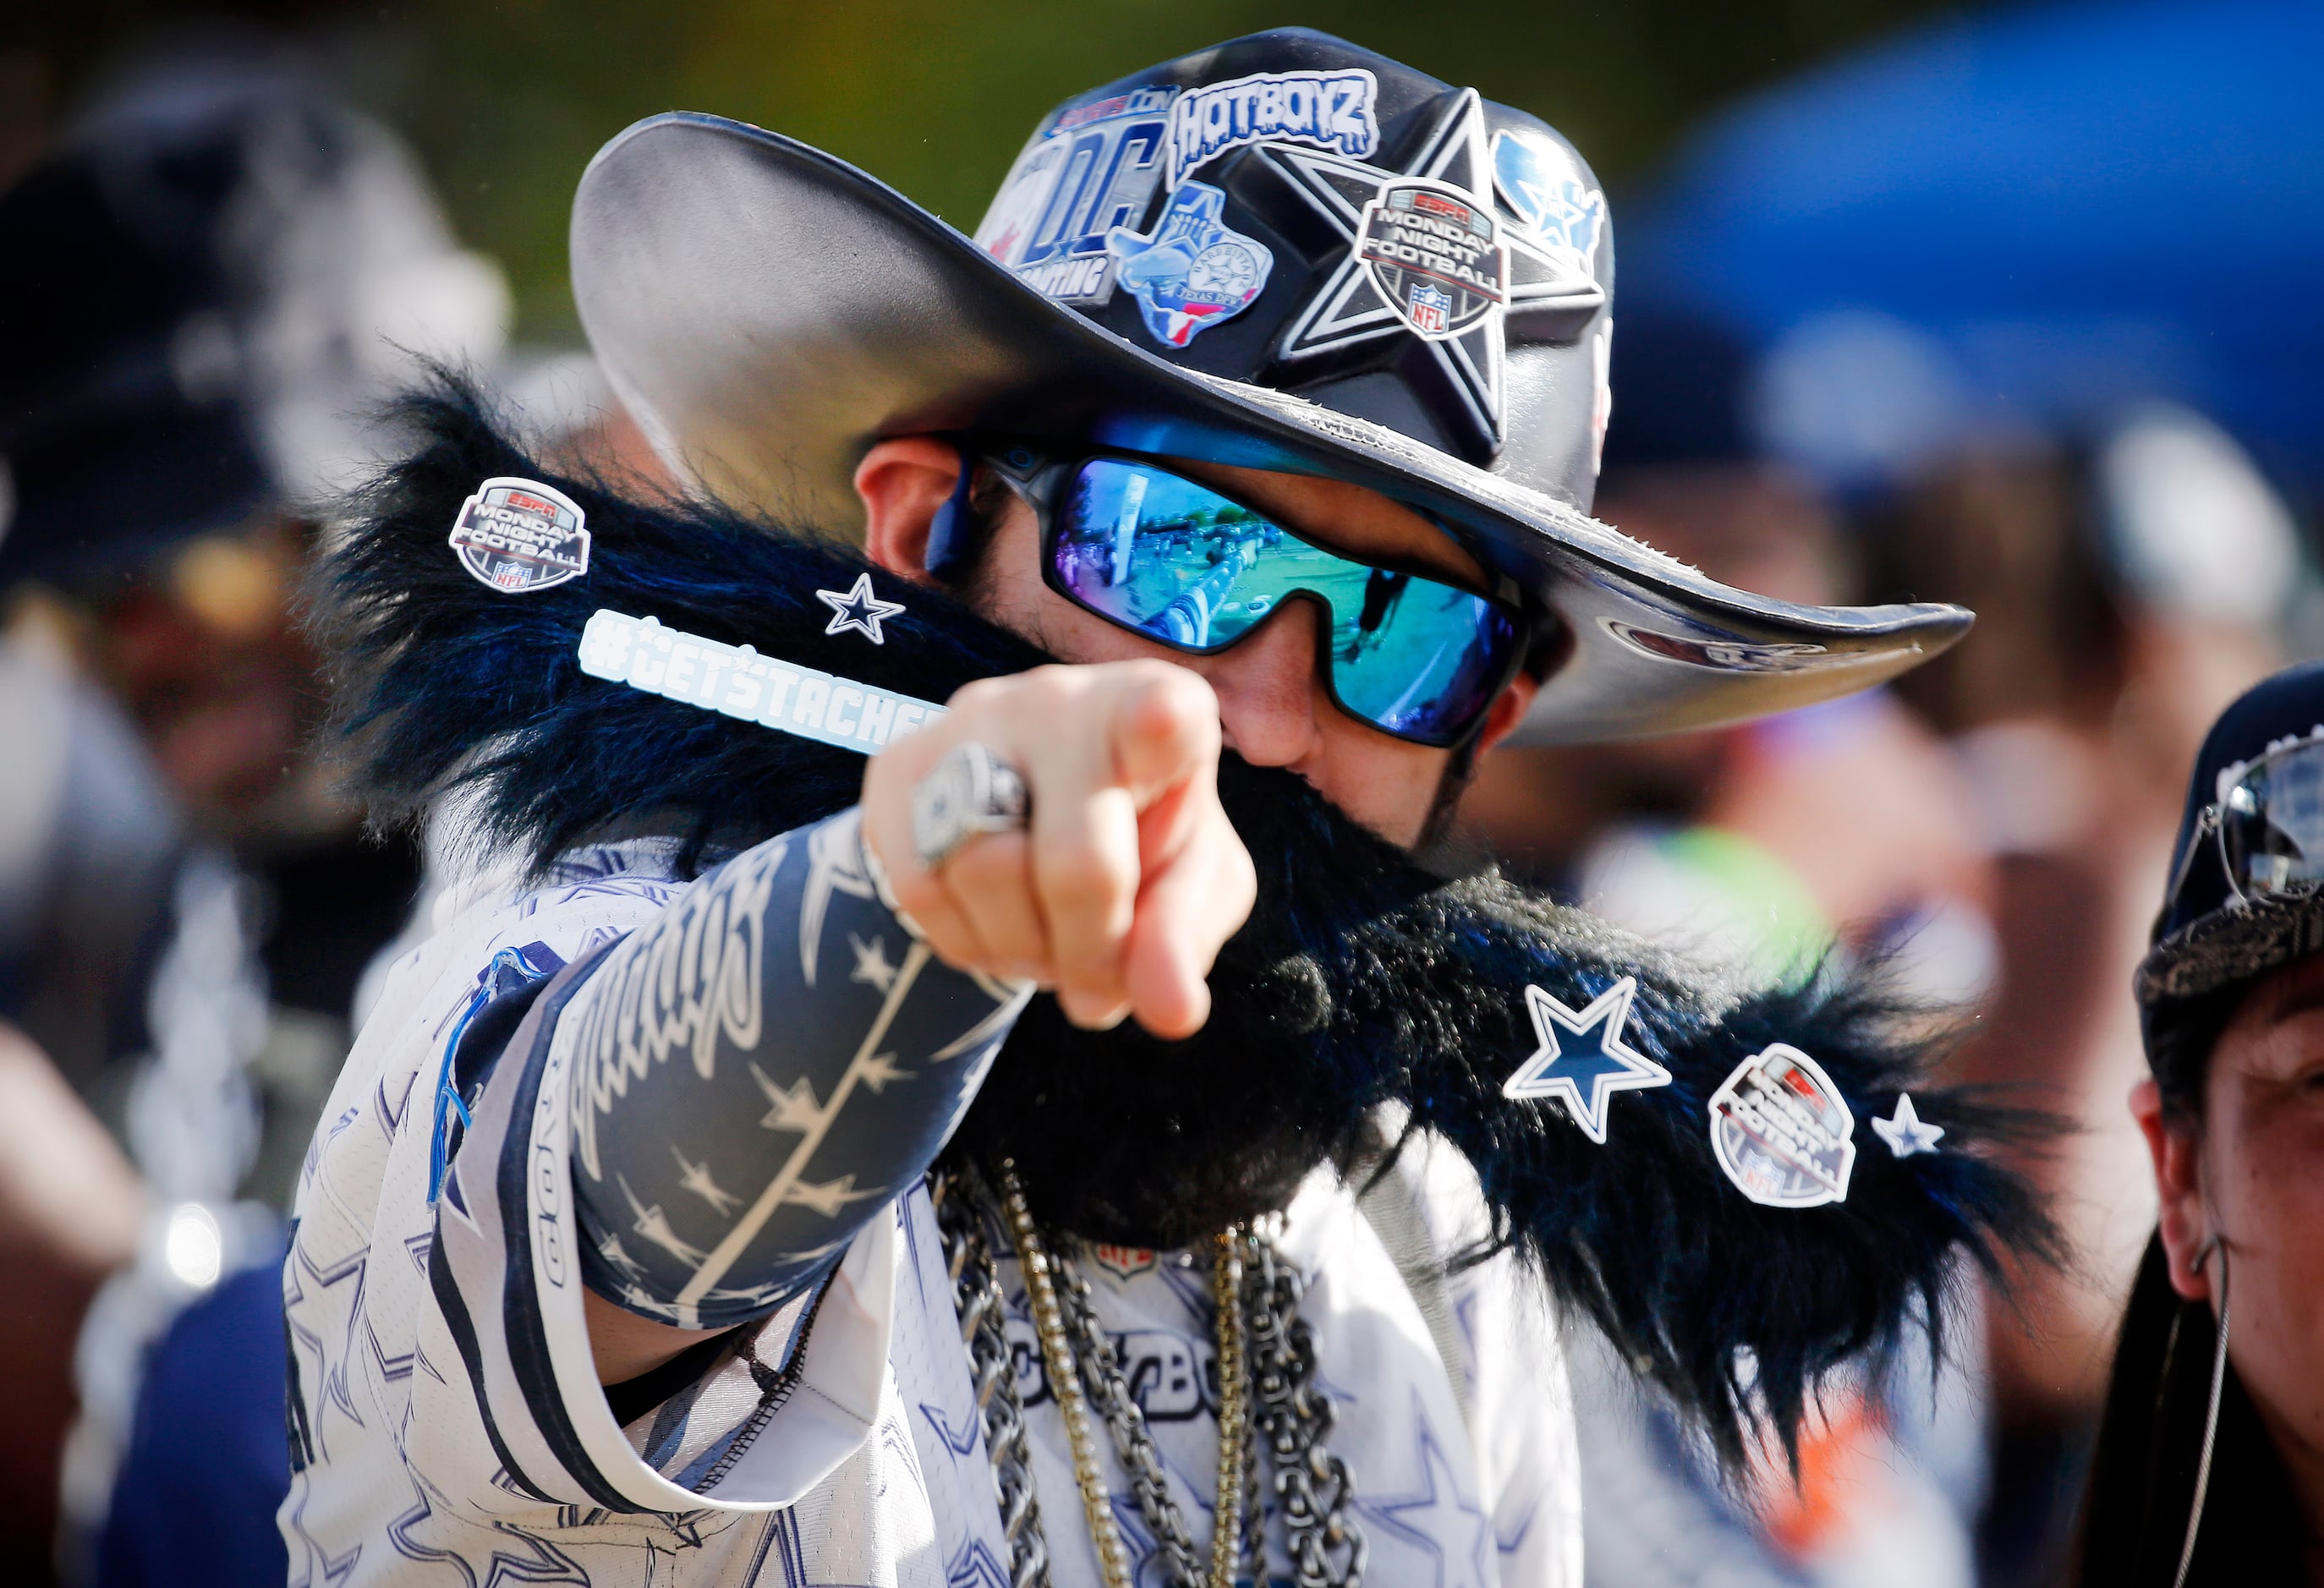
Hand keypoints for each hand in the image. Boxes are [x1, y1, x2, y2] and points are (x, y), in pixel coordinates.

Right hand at [861, 661, 1254, 1036]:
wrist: (1037, 809)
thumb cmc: (1141, 839)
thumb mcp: (1191, 885)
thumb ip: (1185, 936)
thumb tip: (1169, 1010)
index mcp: (1159, 709)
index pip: (1161, 711)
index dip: (1158, 723)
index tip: (1162, 723)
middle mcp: (1060, 700)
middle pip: (1074, 862)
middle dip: (1090, 951)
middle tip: (1099, 979)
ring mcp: (968, 724)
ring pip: (984, 877)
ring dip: (1023, 953)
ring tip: (1050, 942)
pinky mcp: (899, 763)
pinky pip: (918, 887)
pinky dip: (964, 942)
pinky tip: (996, 926)